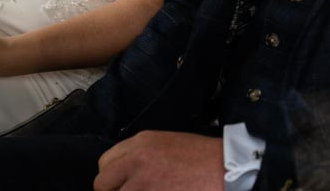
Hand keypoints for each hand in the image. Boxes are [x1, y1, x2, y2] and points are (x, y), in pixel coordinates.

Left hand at [94, 131, 222, 190]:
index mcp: (140, 143)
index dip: (112, 179)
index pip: (105, 164)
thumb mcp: (167, 144)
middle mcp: (136, 161)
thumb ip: (140, 156)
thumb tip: (124, 174)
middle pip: (102, 184)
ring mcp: (142, 184)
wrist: (227, 169)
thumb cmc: (203, 158)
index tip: (122, 186)